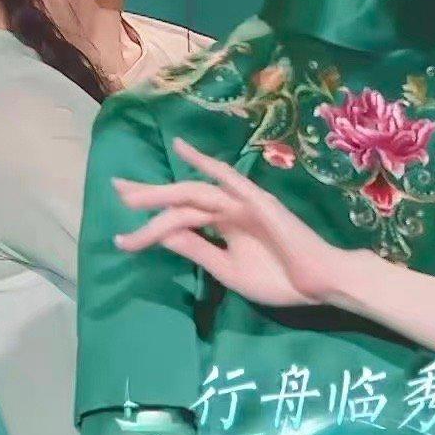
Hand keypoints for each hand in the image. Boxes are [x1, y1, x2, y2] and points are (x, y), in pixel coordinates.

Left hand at [113, 138, 349, 308]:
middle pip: (180, 198)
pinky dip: (205, 162)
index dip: (149, 227)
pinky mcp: (256, 201)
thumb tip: (162, 236)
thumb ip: (198, 250)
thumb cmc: (280, 280)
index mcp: (222, 226)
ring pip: (194, 193)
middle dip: (147, 195)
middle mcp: (227, 208)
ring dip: (163, 192)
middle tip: (116, 190)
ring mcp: (241, 202)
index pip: (179, 219)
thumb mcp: (227, 270)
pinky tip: (183, 150)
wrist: (319, 283)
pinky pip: (227, 179)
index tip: (121, 239)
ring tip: (131, 195)